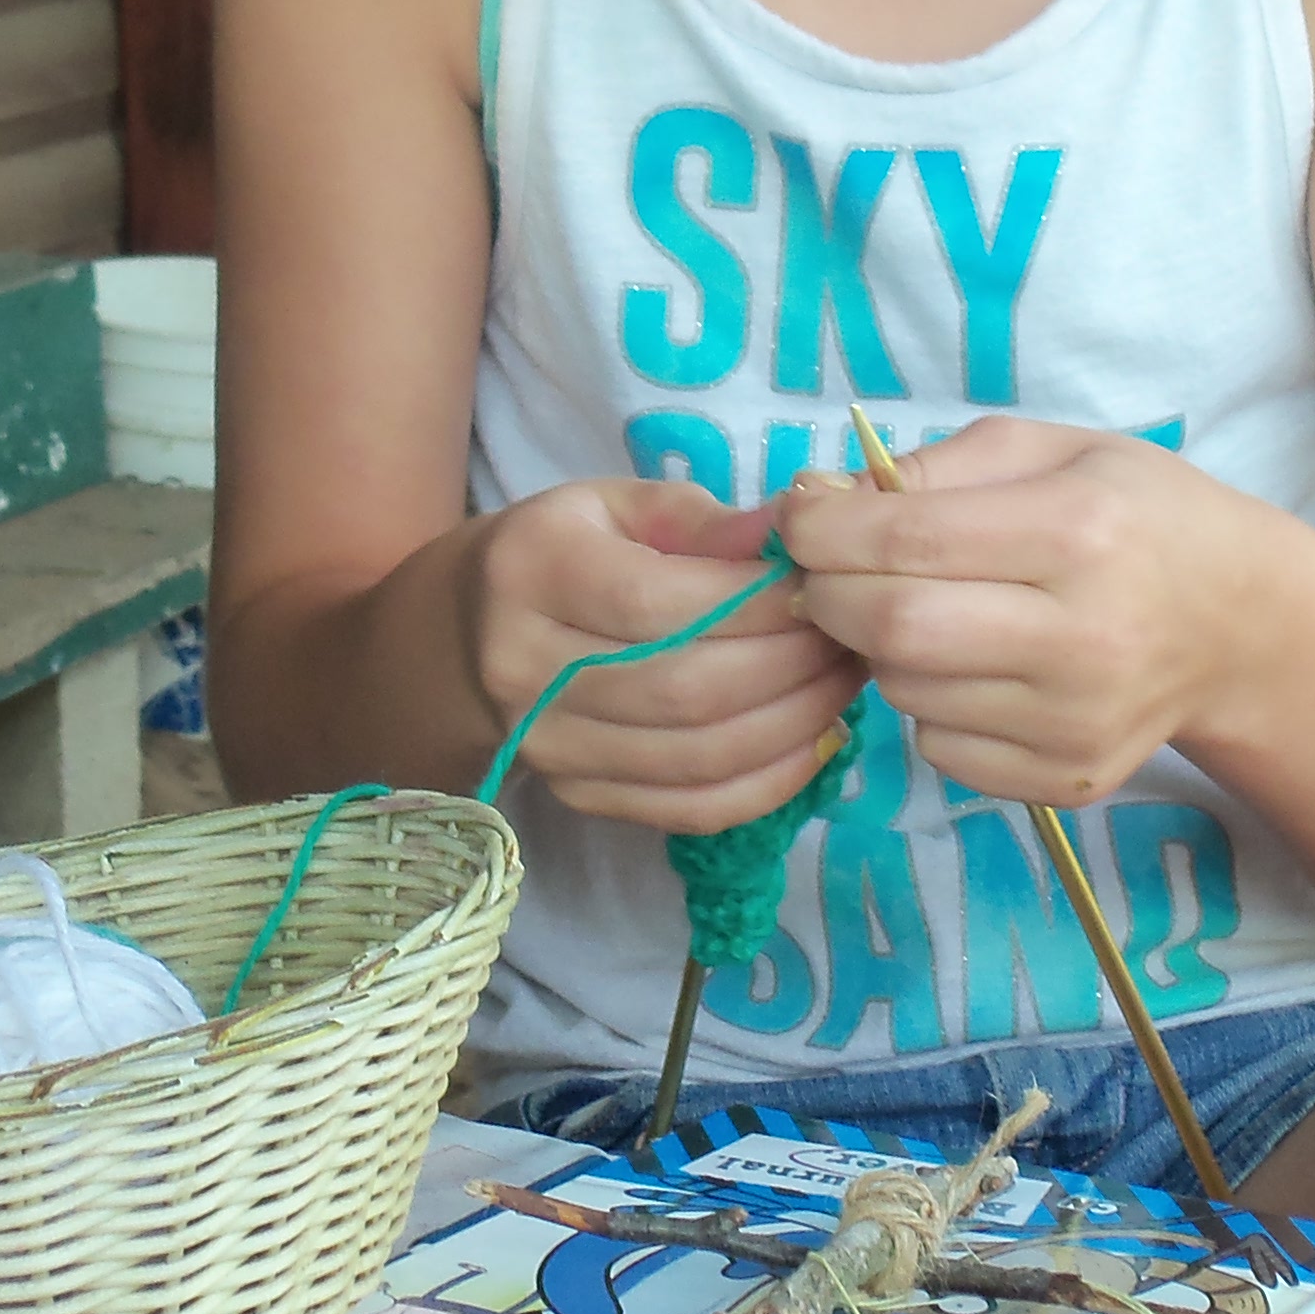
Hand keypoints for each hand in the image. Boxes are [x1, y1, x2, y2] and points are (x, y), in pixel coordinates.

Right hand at [464, 478, 862, 831]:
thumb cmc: (564, 552)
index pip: (663, 604)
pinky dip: (767, 783)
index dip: (759, 604)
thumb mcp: (617, 505)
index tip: (822, 586)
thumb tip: (792, 534)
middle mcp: (525, 666)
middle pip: (684, 689)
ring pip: (694, 756)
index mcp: (535, 570)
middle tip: (849, 638)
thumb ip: (703, 520)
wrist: (465, 637)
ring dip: (792, 724)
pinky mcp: (577, 796)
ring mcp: (547, 744)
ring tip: (841, 682)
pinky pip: (688, 808)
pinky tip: (813, 740)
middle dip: (790, 667)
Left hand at [774, 418, 1271, 807]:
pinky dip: (928, 705)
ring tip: (923, 610)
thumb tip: (823, 500)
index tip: (799, 516)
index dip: (823, 529)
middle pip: (895, 629)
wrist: (1241, 626)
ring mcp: (1077, 722)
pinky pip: (940, 749)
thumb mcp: (1055, 449)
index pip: (906, 540)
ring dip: (880, 650)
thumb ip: (937, 466)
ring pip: (907, 693)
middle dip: (828, 594)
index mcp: (1079, 531)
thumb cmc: (1139, 516)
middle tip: (825, 570)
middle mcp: (1084, 636)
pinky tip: (973, 667)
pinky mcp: (1068, 780)